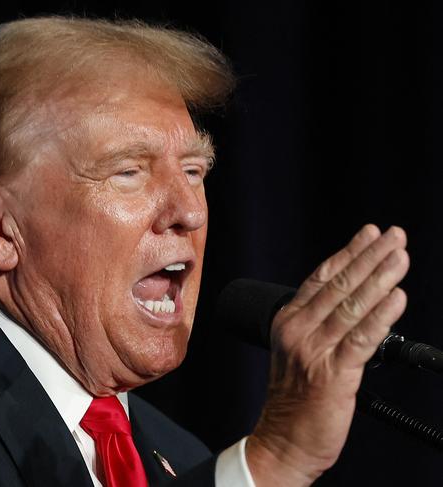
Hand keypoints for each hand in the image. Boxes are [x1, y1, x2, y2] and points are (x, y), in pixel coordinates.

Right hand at [245, 224, 408, 485]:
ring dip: (380, 278)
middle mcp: (298, 330)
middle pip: (338, 285)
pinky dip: (381, 317)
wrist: (283, 438)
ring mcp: (314, 351)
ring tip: (400, 257)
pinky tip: (397, 297)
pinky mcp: (333, 374)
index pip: (321, 278)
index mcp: (288, 321)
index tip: (369, 233)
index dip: (348, 253)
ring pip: (351, 307)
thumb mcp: (296, 350)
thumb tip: (354, 296)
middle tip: (394, 235)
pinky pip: (361, 339)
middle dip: (370, 256)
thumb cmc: (294, 396)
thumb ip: (319, 322)